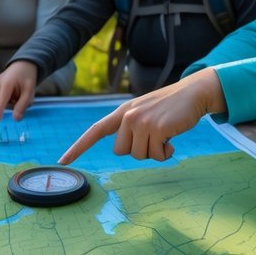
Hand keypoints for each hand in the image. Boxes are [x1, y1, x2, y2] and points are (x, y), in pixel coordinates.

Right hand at [0, 61, 38, 121]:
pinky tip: (13, 93)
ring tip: (18, 94)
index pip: (2, 101)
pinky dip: (7, 100)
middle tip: (22, 97)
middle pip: (1, 105)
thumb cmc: (27, 76)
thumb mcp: (29, 91)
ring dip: (9, 103)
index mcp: (7, 84)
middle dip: (11, 106)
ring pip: (0, 103)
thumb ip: (22, 105)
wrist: (23, 64)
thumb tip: (15, 119)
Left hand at [59, 69, 225, 163]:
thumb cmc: (169, 107)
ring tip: (164, 134)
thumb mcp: (144, 112)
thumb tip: (124, 150)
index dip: (78, 147)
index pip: (95, 131)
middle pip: (121, 152)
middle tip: (154, 136)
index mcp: (122, 112)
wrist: (193, 93)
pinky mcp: (156, 129)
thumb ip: (130, 127)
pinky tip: (172, 138)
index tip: (62, 161)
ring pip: (139, 156)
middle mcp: (128, 116)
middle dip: (139, 150)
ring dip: (154, 151)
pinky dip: (166, 153)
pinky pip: (156, 156)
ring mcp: (141, 122)